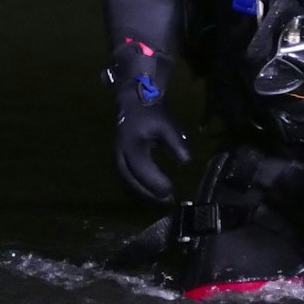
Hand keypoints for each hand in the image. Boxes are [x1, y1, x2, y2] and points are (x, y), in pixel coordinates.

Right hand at [106, 40, 189, 203]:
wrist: (135, 102)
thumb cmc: (152, 114)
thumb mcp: (167, 124)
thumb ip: (176, 142)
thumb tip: (186, 161)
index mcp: (132, 144)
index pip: (141, 168)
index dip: (155, 182)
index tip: (170, 189)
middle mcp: (121, 153)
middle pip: (131, 180)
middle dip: (148, 193)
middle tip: (166, 201)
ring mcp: (118, 157)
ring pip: (127, 181)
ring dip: (143, 193)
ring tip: (161, 201)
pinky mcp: (120, 159)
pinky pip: (127, 178)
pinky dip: (139, 188)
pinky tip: (152, 194)